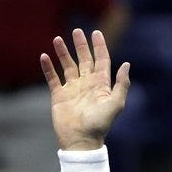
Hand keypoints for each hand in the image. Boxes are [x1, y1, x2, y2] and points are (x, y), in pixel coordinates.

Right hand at [40, 29, 130, 150]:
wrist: (80, 140)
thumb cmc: (99, 124)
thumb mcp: (116, 104)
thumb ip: (121, 84)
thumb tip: (127, 64)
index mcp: (101, 85)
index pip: (101, 61)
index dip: (99, 47)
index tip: (96, 32)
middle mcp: (87, 84)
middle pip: (84, 60)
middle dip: (81, 45)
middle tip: (77, 31)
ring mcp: (72, 89)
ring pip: (67, 66)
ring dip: (63, 53)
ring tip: (58, 39)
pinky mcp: (59, 95)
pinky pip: (52, 78)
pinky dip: (48, 67)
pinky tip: (44, 56)